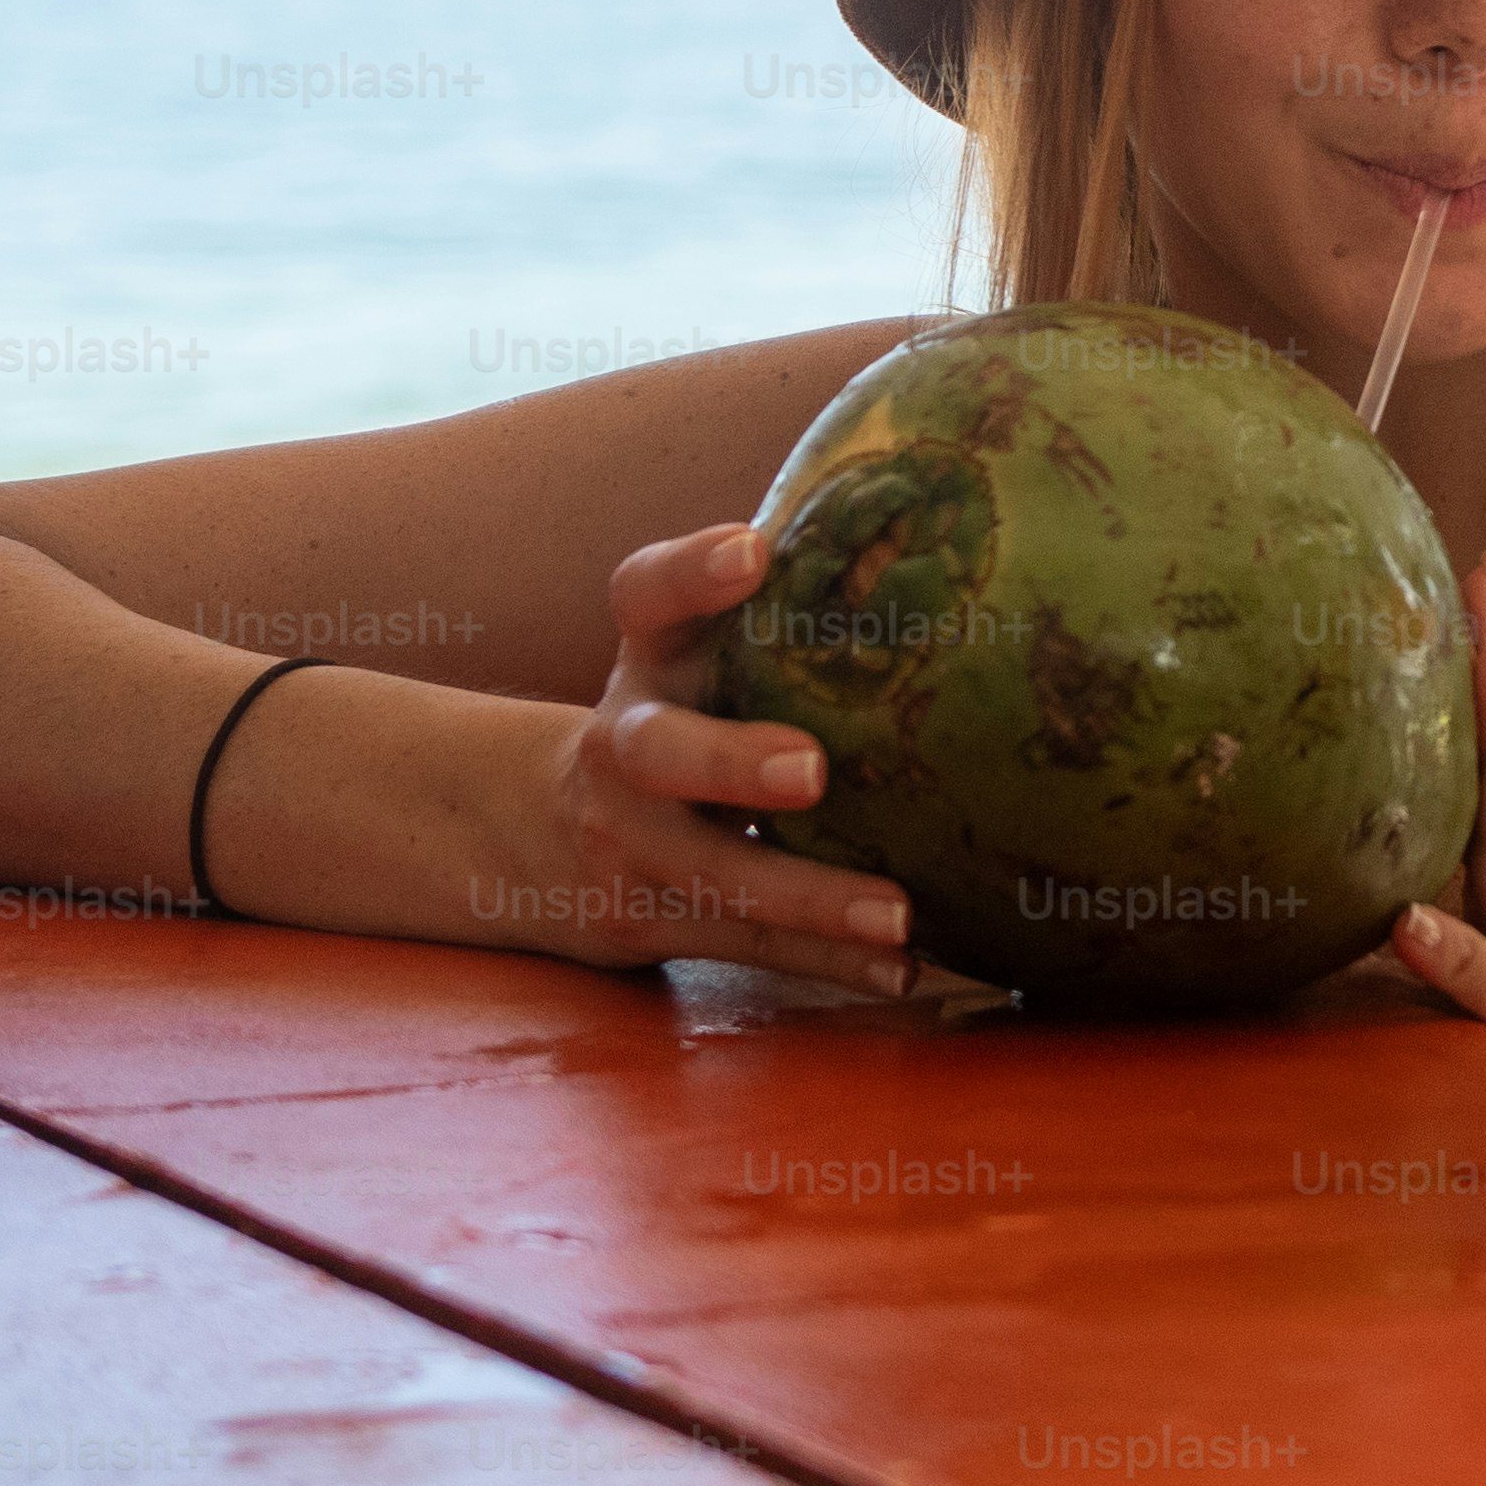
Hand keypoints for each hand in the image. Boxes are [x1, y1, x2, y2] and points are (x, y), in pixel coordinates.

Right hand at [505, 524, 918, 996]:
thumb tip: (948, 517)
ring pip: (715, 874)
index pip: (646, 597)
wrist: (537, 830)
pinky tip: (902, 968)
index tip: (753, 549)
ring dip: (809, 896)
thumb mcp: (697, 650)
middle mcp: (625, 747)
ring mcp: (632, 845)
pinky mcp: (653, 921)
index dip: (691, 570)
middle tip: (810, 770)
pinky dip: (827, 961)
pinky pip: (748, 946)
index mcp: (649, 660)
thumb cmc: (682, 707)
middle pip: (659, 751)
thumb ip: (786, 606)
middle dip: (730, 762)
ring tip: (900, 912)